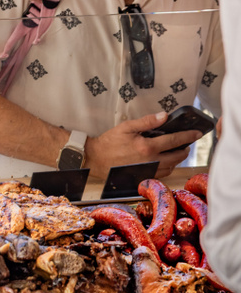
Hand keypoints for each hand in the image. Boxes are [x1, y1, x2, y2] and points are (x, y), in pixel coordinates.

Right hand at [84, 111, 202, 181]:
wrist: (96, 159)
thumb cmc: (109, 142)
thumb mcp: (127, 127)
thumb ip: (147, 121)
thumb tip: (164, 116)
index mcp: (147, 147)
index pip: (175, 141)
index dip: (188, 136)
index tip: (197, 133)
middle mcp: (151, 161)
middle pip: (177, 156)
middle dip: (185, 149)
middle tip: (185, 143)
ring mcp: (148, 171)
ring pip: (172, 166)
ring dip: (177, 159)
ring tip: (176, 151)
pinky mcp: (144, 177)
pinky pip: (163, 174)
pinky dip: (168, 167)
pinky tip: (164, 161)